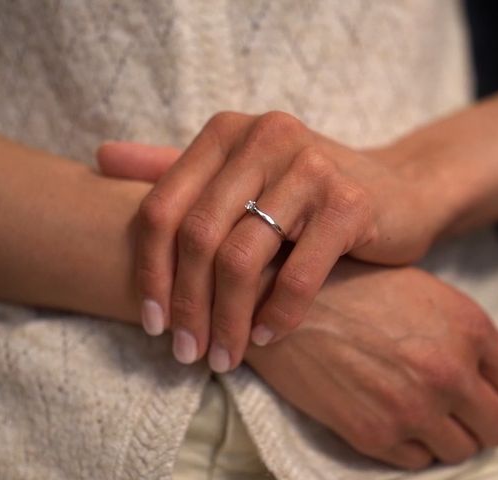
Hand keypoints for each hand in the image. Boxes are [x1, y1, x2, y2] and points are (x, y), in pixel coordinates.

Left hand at [97, 113, 450, 371]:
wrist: (396, 192)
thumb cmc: (304, 194)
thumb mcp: (239, 175)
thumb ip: (173, 167)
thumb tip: (101, 158)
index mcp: (228, 132)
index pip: (163, 208)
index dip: (149, 272)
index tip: (152, 324)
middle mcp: (266, 139)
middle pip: (199, 236)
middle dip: (187, 306)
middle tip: (186, 352)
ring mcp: (311, 168)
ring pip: (244, 260)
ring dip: (227, 321)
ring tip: (223, 356)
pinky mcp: (349, 204)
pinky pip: (298, 275)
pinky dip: (277, 315)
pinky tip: (266, 338)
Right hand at [245, 259, 497, 469]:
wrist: (280, 297)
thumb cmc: (348, 284)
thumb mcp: (420, 289)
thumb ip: (461, 331)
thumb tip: (484, 366)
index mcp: (468, 327)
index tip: (485, 387)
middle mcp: (449, 371)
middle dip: (480, 418)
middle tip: (453, 406)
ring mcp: (412, 408)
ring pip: (461, 451)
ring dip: (443, 434)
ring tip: (415, 408)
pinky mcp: (374, 434)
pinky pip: (415, 461)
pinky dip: (407, 444)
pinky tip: (384, 413)